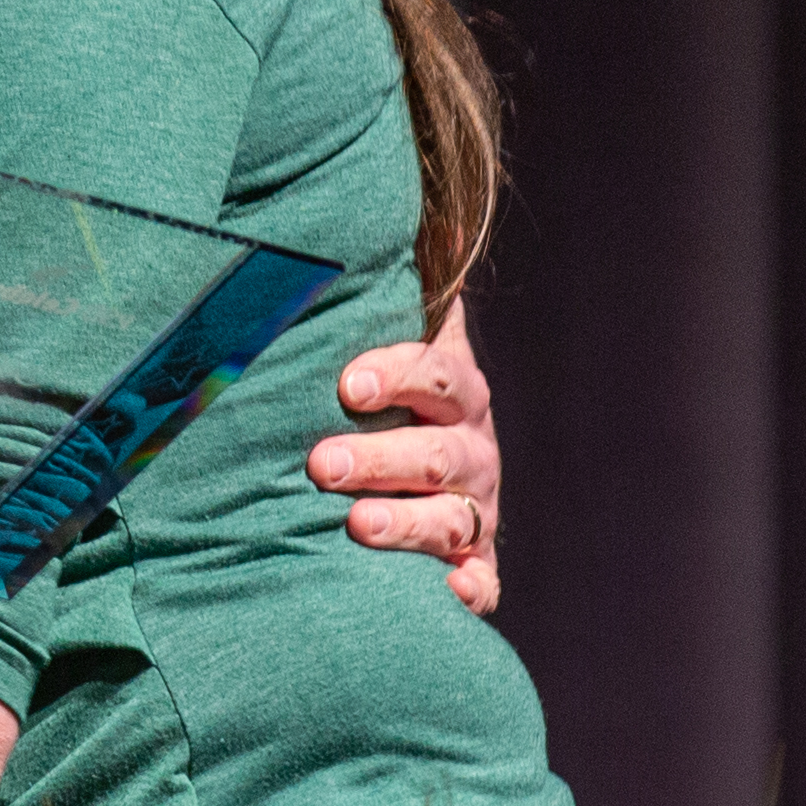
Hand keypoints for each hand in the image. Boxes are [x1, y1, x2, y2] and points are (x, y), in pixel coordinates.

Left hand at [309, 295, 501, 614]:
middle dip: (378, 459)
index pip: (436, 375)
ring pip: (449, 519)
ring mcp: (474, 510)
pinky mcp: (475, 564)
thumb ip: (393, 292)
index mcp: (453, 392)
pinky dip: (469, 591)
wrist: (421, 473)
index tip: (349, 384)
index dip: (397, 375)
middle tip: (322, 464)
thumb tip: (441, 212)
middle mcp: (471, 451)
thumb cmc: (382, 399)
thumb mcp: (388, 342)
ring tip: (356, 525)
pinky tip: (448, 593)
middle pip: (434, 454)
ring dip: (405, 523)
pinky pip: (483, 583)